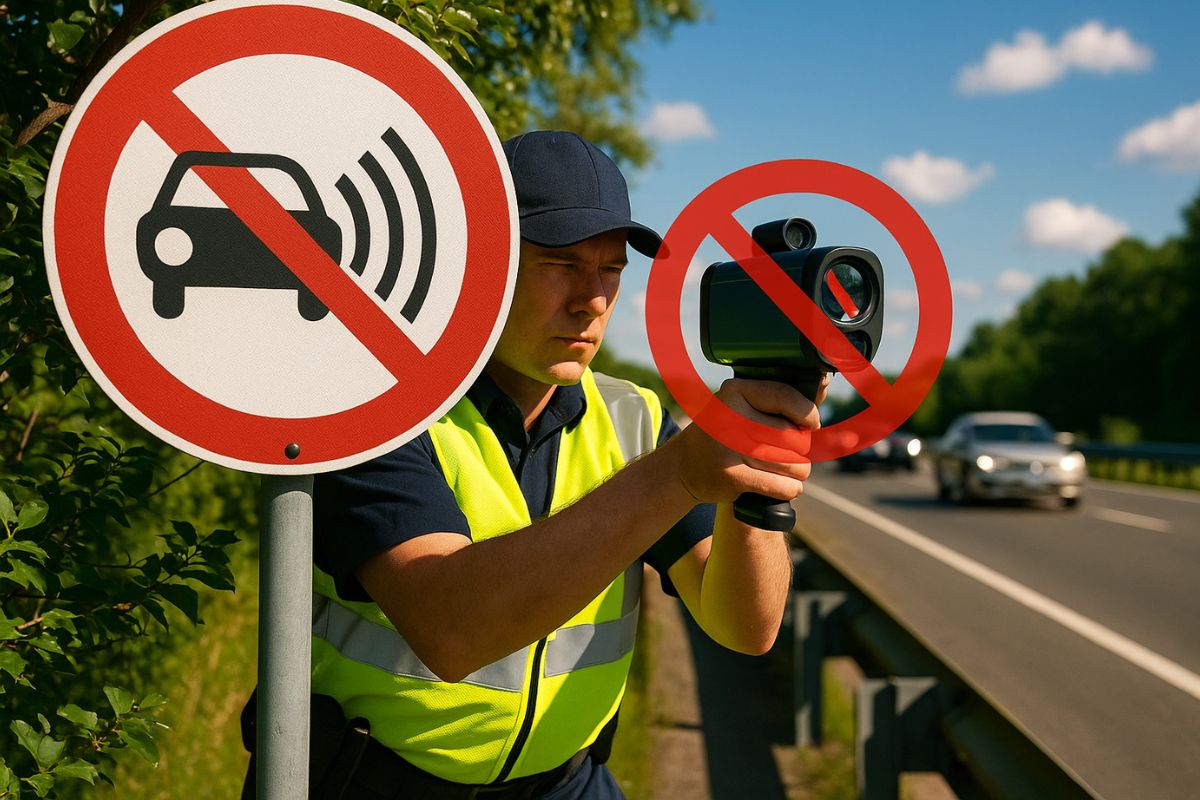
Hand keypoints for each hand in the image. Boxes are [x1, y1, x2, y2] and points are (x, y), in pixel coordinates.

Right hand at [665, 377, 822, 505]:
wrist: (685, 466)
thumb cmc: (727, 432)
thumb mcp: (745, 407)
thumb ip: (782, 399)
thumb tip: (824, 382)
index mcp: (735, 391)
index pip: (784, 396)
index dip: (807, 413)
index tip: (811, 424)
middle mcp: (730, 416)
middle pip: (794, 437)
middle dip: (800, 450)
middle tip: (788, 453)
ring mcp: (729, 446)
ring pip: (793, 464)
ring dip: (798, 473)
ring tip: (785, 470)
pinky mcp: (732, 476)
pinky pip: (783, 486)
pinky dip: (790, 489)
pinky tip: (784, 485)